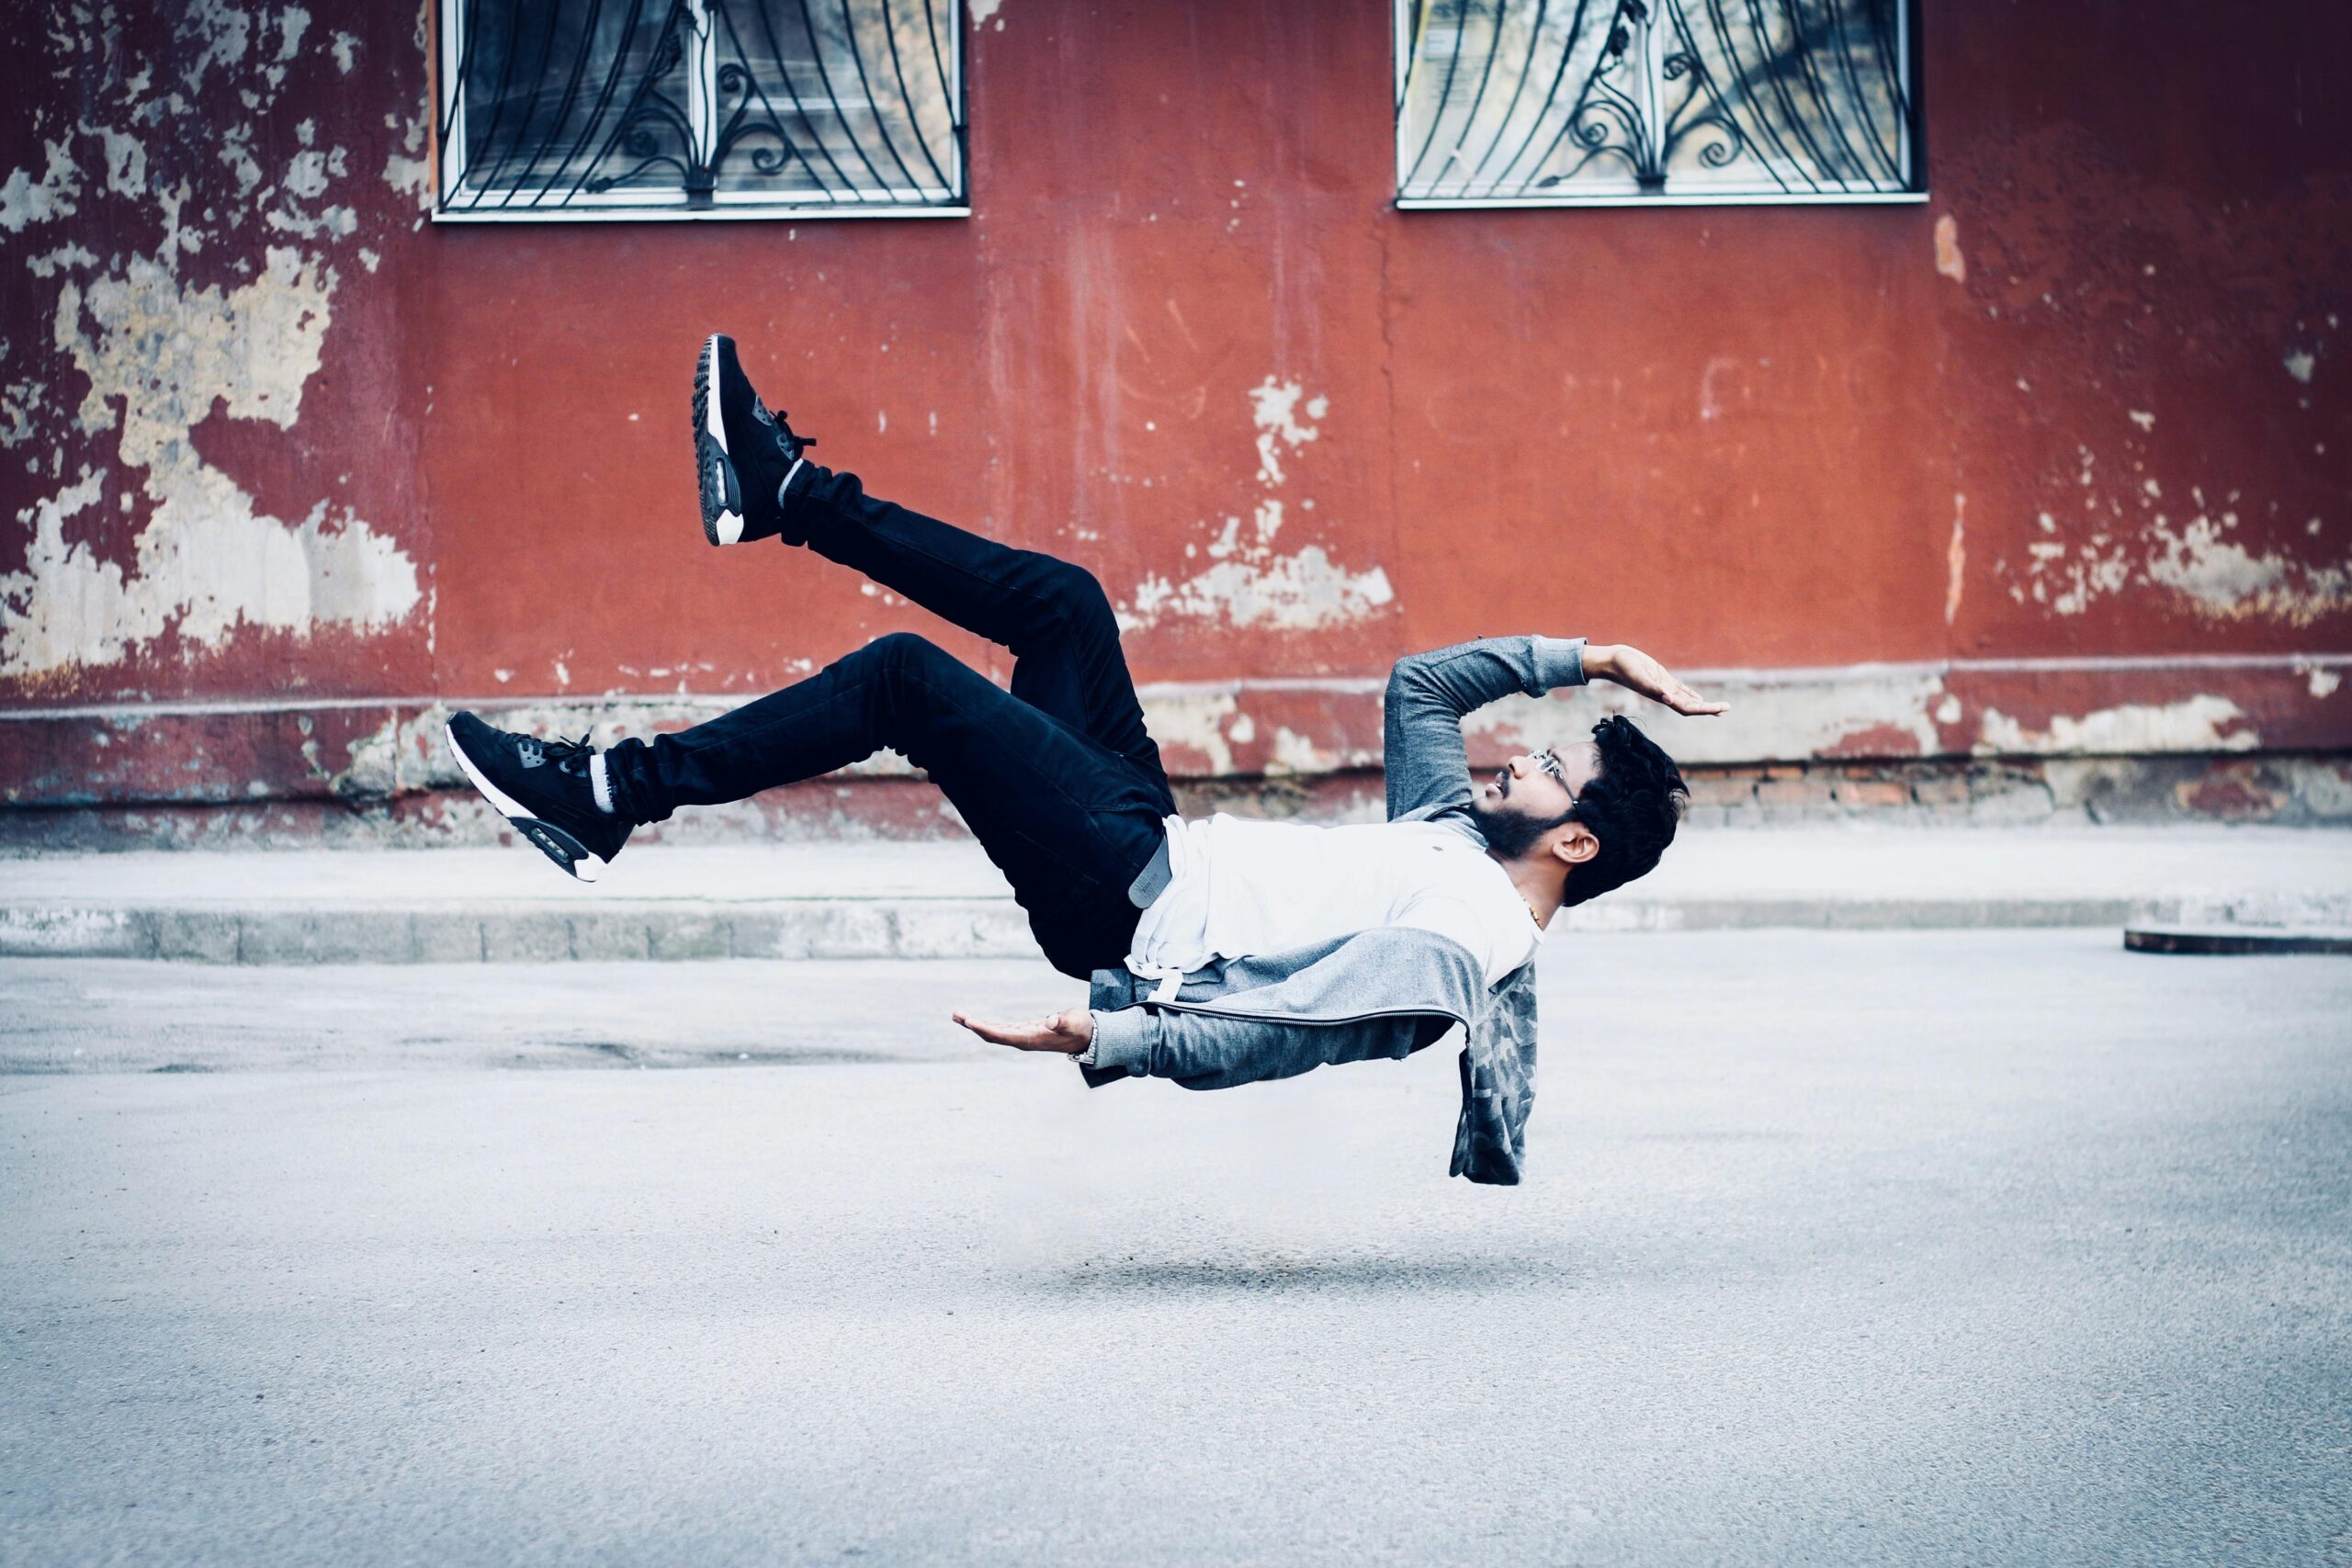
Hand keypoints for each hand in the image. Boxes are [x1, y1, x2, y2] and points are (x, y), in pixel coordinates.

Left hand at [952, 1005, 1095, 1054]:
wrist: (1088, 1037)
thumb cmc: (1082, 1027)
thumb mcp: (1075, 1022)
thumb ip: (1063, 1021)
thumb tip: (1050, 1021)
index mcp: (1031, 1039)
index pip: (1001, 1035)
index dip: (984, 1028)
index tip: (969, 1021)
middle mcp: (1023, 1040)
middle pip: (992, 1035)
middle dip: (974, 1026)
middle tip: (956, 1015)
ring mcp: (1023, 1037)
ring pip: (994, 1033)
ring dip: (976, 1025)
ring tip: (958, 1015)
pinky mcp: (1024, 1032)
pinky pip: (1000, 1030)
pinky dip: (986, 1025)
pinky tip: (976, 1021)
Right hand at [1586, 643, 1727, 716]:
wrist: (1612, 662)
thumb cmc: (1624, 668)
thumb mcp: (1640, 675)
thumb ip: (1653, 687)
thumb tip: (1669, 698)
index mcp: (1662, 696)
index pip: (1687, 708)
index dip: (1704, 709)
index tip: (1719, 709)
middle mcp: (1664, 694)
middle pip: (1691, 706)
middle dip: (1709, 708)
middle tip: (1728, 708)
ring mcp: (1663, 687)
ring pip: (1687, 699)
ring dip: (1703, 704)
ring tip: (1720, 707)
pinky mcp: (1661, 678)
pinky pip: (1680, 690)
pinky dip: (1691, 695)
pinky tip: (1699, 698)